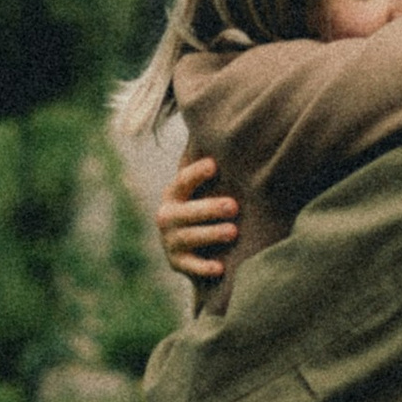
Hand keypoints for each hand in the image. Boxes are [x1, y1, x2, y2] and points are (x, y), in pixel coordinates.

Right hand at [157, 153, 238, 284]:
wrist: (199, 248)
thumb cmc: (210, 209)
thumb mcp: (209, 189)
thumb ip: (215, 170)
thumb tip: (234, 134)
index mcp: (174, 194)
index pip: (183, 181)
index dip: (196, 173)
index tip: (215, 165)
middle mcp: (167, 216)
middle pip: (186, 212)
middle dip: (209, 208)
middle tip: (234, 206)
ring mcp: (170, 241)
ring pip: (189, 237)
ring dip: (210, 234)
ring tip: (233, 231)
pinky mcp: (177, 263)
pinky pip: (190, 266)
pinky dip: (203, 267)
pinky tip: (220, 267)